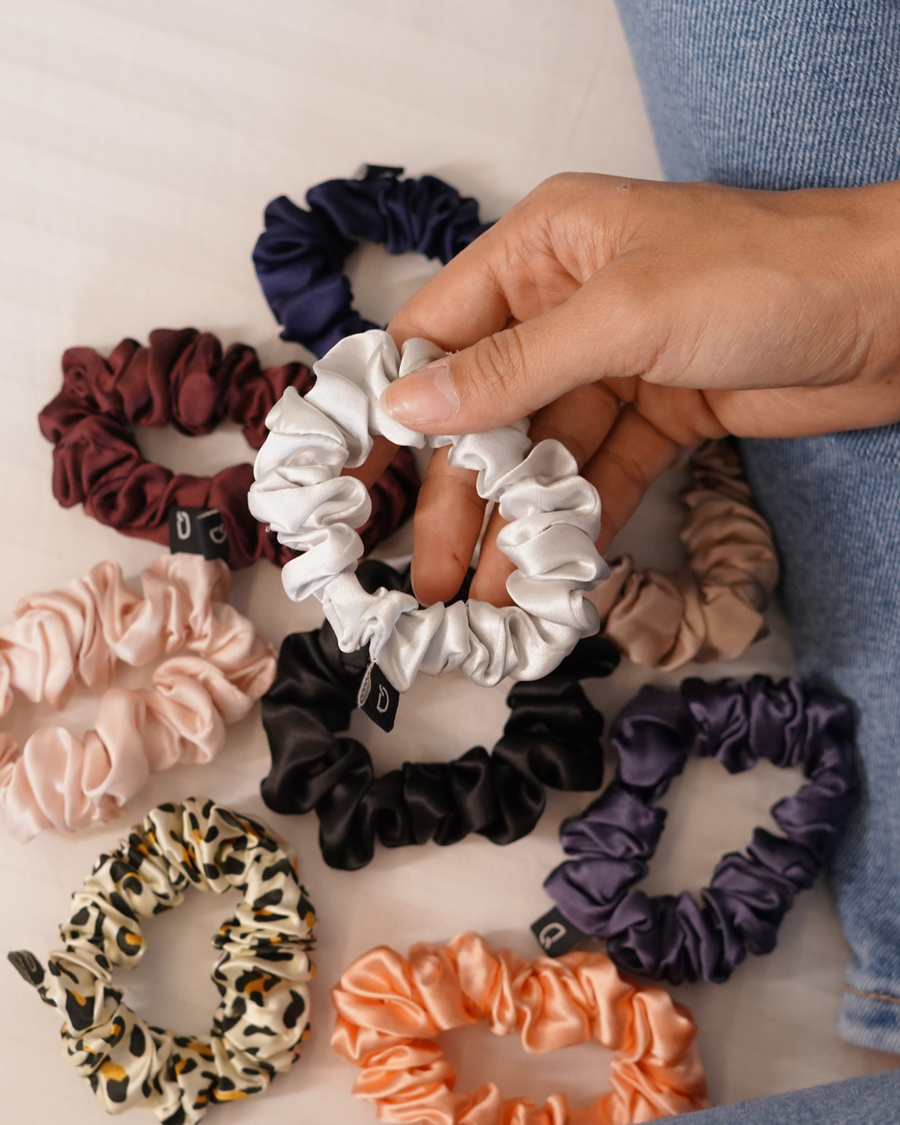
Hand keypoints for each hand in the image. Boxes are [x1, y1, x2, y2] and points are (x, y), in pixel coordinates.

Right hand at [356, 172, 899, 605]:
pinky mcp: (659, 413)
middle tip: (432, 576)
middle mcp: (567, 304)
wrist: (897, 310)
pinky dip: (578, 520)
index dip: (401, 408)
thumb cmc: (764, 275)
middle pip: (488, 409)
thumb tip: (409, 402)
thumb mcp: (623, 312)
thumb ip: (514, 365)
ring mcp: (614, 363)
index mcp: (544, 250)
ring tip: (487, 596)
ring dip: (516, 523)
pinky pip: (600, 472)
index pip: (442, 330)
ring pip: (542, 452)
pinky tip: (552, 570)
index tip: (365, 487)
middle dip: (460, 495)